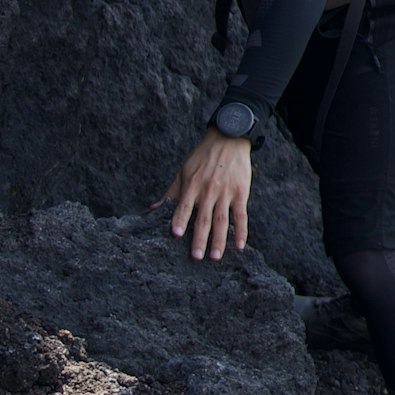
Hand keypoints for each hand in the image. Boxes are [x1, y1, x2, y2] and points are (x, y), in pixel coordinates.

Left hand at [163, 129, 252, 258]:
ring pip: (222, 220)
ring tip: (215, 257)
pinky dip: (241, 231)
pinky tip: (239, 245)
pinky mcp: (241, 192)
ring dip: (219, 240)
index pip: (184, 206)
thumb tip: (153, 210)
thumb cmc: (203, 156)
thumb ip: (171, 192)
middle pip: (203, 218)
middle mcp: (208, 189)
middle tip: (196, 257)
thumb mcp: (183, 171)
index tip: (176, 234)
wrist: (229, 138)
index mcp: (192, 184)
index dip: (180, 219)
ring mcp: (226, 192)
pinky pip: (241, 215)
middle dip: (200, 238)